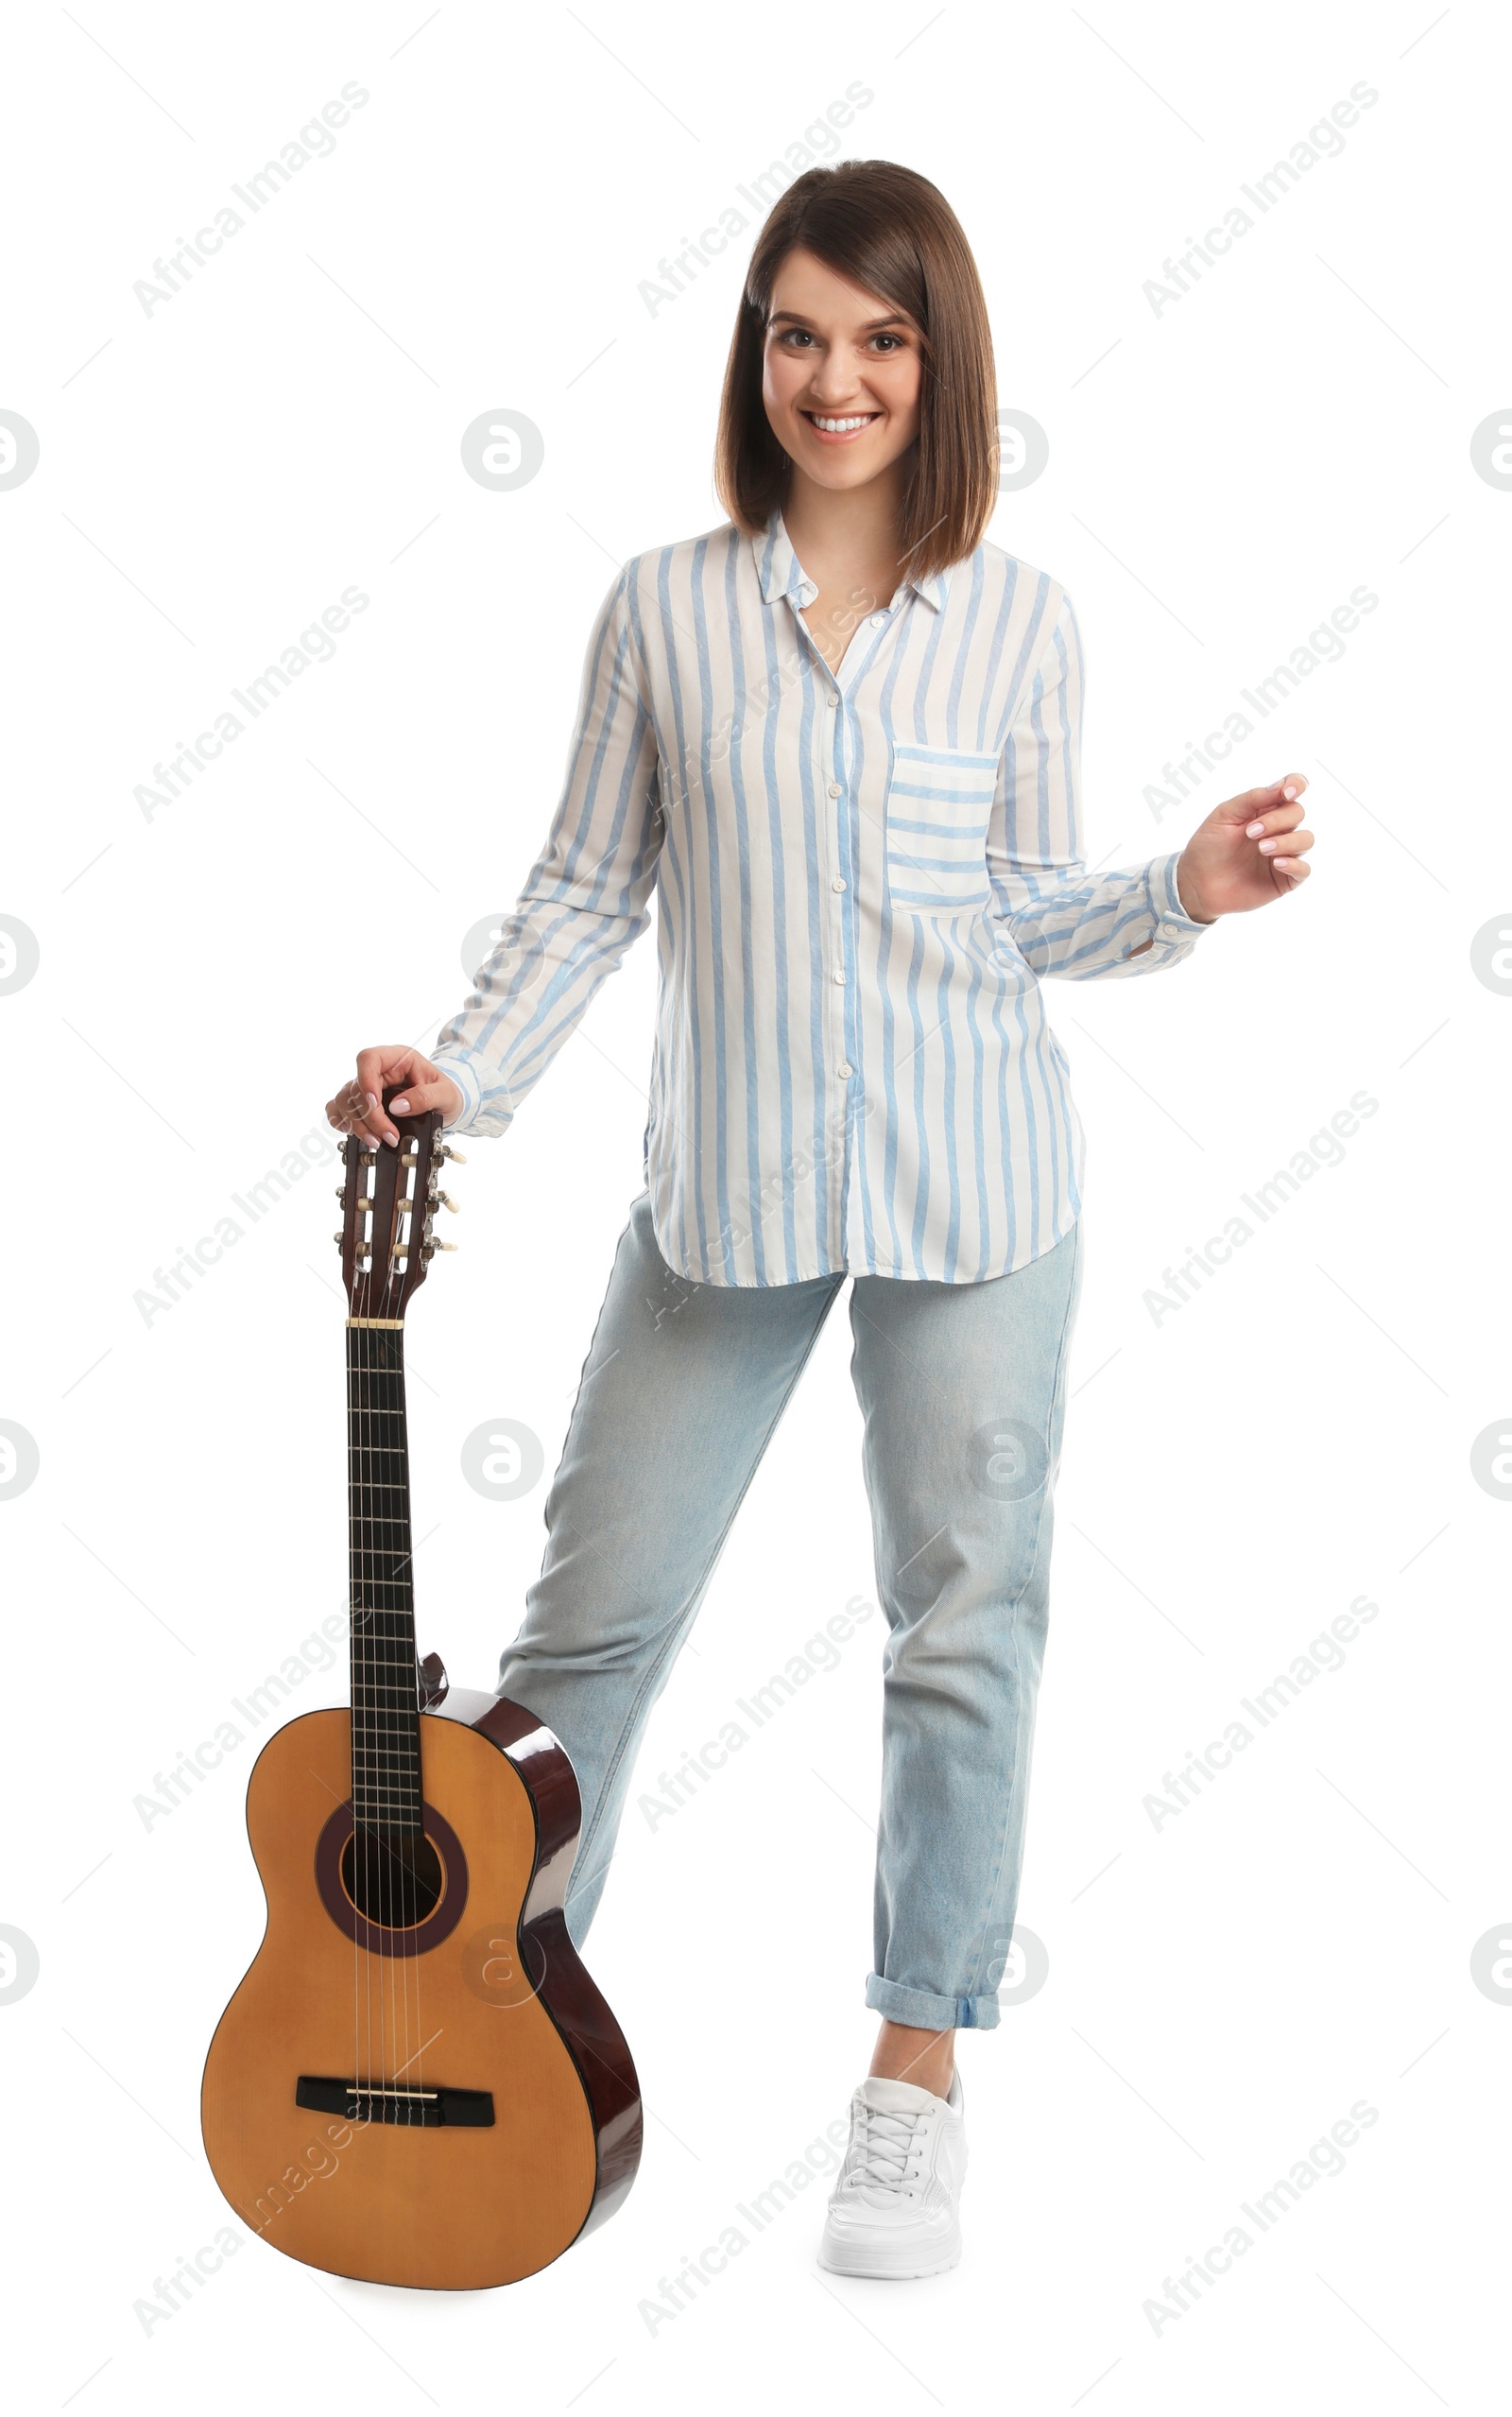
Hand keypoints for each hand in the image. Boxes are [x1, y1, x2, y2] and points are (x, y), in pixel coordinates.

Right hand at [325, 1045, 462, 1149]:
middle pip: (356, 1087)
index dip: (366, 1080)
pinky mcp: (360, 1103)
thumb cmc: (445, 1093)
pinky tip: (355, 1133)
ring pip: (343, 1100)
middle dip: (370, 1117)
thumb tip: (398, 1107)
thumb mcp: (446, 1094)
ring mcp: (366, 1086)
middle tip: (388, 1136)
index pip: (369, 1059)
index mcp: (398, 1058)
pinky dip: (341, 1122)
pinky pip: (337, 1108)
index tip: (374, 1103)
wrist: (445, 1105)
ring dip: (357, 1124)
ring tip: (377, 1141)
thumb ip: (425, 1097)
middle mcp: (378, 1071)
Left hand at [1175, 774, 1313, 923]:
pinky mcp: (1284, 879)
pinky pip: (1304, 870)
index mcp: (1265, 809)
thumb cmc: (1208, 847)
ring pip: (1306, 839)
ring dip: (1286, 841)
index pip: (1292, 789)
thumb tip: (1282, 785)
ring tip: (1262, 849)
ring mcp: (1283, 853)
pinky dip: (1294, 865)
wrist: (1197, 883)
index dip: (1296, 785)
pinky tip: (1276, 863)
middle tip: (1250, 833)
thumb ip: (1253, 798)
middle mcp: (1278, 829)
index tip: (1287, 793)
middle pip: (1297, 813)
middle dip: (1277, 820)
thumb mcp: (1224, 815)